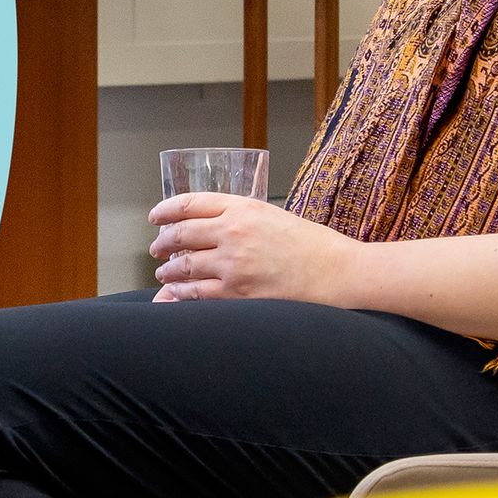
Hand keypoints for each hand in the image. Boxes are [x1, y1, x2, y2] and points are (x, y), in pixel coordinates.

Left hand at [147, 192, 361, 304]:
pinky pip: (194, 293)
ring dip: (168, 271)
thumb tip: (207, 229)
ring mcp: (233, 264)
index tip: (156, 217)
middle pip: (180, 234)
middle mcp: (233, 232)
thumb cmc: (313, 246)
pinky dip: (179, 294)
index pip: (189, 204)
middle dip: (163, 243)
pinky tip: (175, 294)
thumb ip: (239, 218)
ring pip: (183, 266)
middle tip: (156, 249)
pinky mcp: (237, 293)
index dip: (166, 211)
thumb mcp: (273, 216)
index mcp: (243, 207)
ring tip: (164, 273)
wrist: (341, 274)